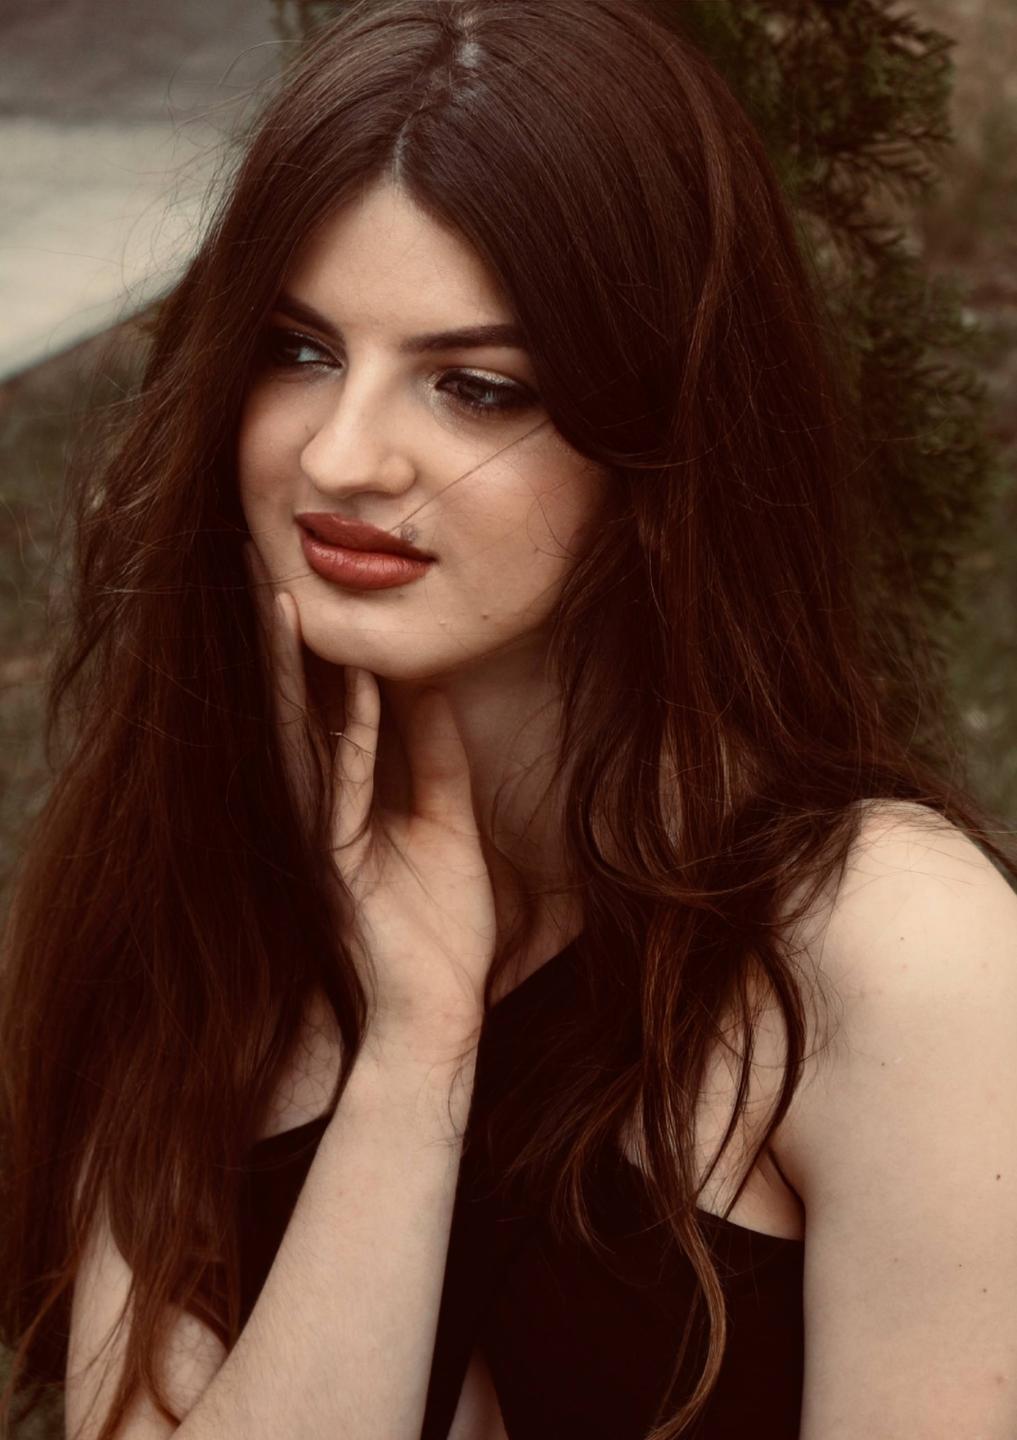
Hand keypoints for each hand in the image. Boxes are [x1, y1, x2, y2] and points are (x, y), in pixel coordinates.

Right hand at [243, 542, 497, 1039]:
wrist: (435, 1013)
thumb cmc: (438, 929)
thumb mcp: (446, 822)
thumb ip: (434, 757)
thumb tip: (429, 688)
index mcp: (348, 797)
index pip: (330, 705)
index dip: (321, 645)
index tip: (311, 581)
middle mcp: (322, 807)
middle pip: (299, 707)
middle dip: (282, 640)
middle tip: (265, 569)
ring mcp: (322, 832)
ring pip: (307, 735)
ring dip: (297, 671)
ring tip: (281, 602)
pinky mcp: (334, 860)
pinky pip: (346, 784)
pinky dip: (353, 734)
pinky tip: (355, 689)